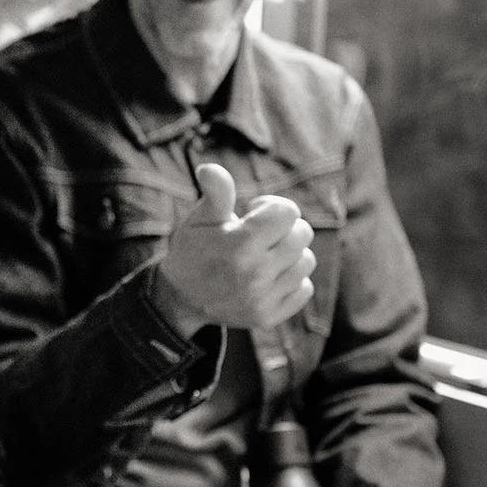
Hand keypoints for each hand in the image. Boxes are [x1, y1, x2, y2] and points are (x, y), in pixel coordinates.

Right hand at [152, 162, 315, 335]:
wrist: (181, 298)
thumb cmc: (194, 249)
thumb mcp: (200, 218)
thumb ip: (215, 192)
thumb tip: (209, 169)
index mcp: (240, 244)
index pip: (288, 212)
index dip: (272, 206)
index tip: (253, 213)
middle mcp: (255, 273)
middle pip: (302, 234)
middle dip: (284, 228)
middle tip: (261, 235)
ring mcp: (263, 298)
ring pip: (306, 262)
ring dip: (290, 254)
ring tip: (265, 255)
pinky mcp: (269, 317)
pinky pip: (304, 289)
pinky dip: (292, 280)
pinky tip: (270, 277)